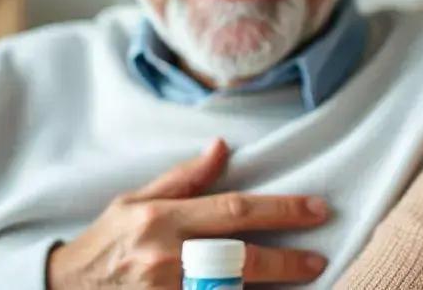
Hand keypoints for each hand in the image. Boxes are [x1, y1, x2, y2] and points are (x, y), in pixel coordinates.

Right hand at [46, 140, 330, 287]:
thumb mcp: (135, 201)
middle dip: (285, 260)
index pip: (234, 211)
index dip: (281, 210)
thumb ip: (183, 179)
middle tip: (317, 258)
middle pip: (239, 258)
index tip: (317, 209)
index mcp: (161, 220)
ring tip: (302, 283)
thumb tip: (222, 147)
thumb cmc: (105, 242)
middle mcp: (164, 257)